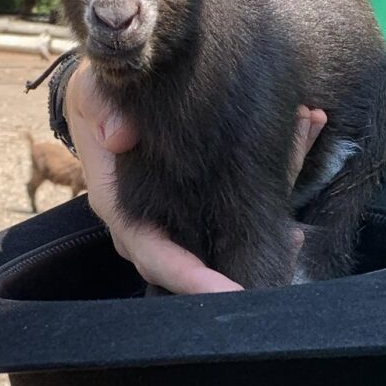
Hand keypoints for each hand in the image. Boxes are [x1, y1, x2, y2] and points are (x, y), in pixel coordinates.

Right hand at [64, 59, 326, 293]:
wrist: (105, 98)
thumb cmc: (98, 100)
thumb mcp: (90, 93)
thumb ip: (100, 109)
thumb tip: (119, 137)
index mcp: (120, 206)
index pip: (154, 255)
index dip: (189, 279)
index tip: (227, 292)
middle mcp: (148, 223)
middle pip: (190, 267)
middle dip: (233, 274)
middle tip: (278, 269)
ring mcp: (173, 220)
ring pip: (215, 246)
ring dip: (258, 237)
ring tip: (295, 235)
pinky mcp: (195, 208)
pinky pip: (230, 220)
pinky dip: (266, 202)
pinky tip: (294, 210)